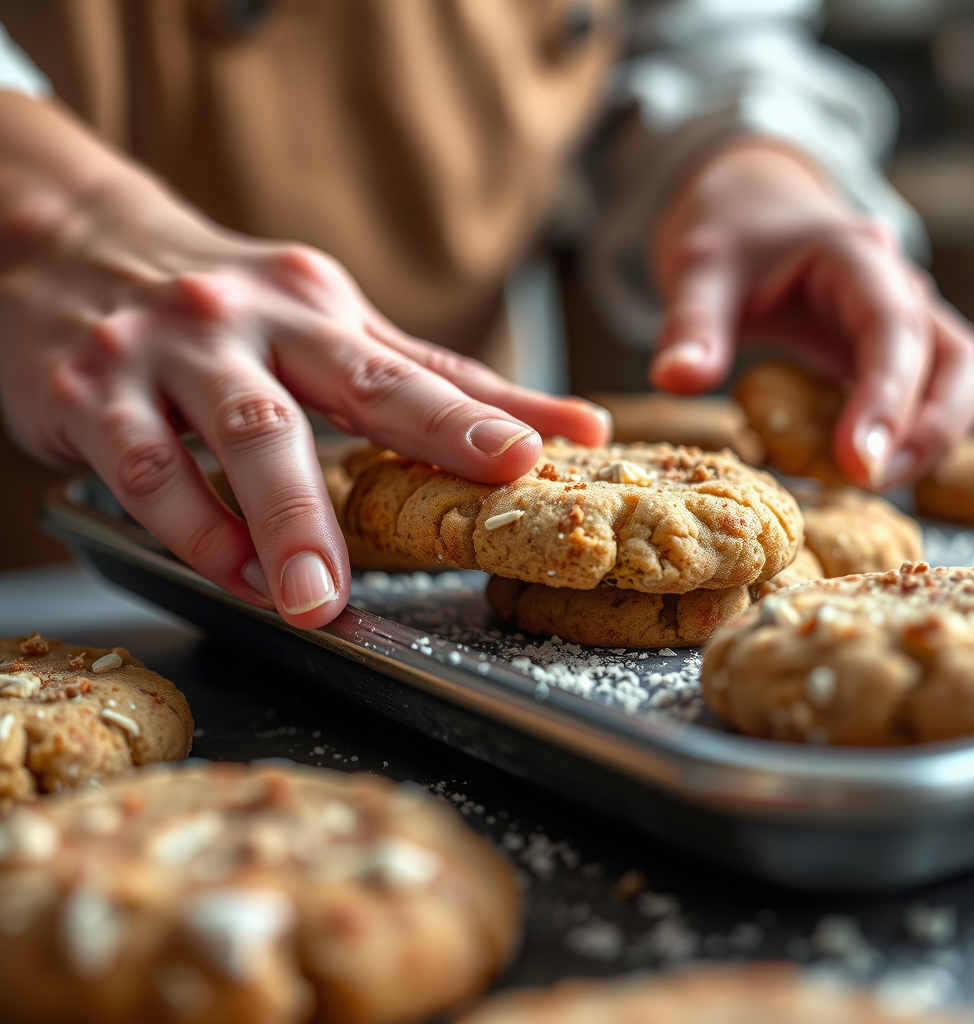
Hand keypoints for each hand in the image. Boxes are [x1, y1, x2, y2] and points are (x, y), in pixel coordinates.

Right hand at [0, 94, 609, 628]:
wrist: (69, 245)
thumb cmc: (229, 308)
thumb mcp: (329, 325)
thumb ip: (437, 382)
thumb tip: (568, 425)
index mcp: (319, 306)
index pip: (408, 372)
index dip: (472, 416)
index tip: (532, 457)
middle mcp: (248, 319)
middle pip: (329, 396)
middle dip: (390, 467)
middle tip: (440, 541)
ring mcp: (165, 350)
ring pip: (237, 437)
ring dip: (279, 524)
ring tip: (312, 600)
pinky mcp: (90, 390)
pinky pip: (146, 469)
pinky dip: (192, 527)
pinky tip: (232, 571)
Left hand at [650, 140, 973, 486]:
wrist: (749, 206)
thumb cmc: (730, 234)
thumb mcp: (700, 270)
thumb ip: (690, 325)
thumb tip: (674, 380)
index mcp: (854, 257)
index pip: (893, 329)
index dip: (884, 399)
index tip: (858, 463)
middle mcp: (896, 286)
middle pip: (955, 360)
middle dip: (926, 429)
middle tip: (869, 482)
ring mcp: (903, 319)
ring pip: (955, 379)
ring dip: (929, 438)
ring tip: (869, 484)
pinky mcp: (891, 351)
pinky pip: (924, 394)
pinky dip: (905, 435)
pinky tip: (857, 467)